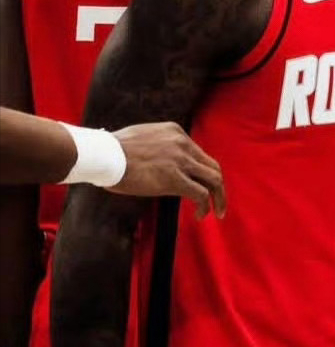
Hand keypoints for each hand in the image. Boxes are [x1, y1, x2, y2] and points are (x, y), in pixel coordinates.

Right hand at [107, 122, 225, 218]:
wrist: (103, 153)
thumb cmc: (112, 149)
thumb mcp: (142, 137)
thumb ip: (156, 145)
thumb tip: (157, 159)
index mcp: (175, 132)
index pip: (198, 153)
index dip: (202, 171)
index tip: (200, 183)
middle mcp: (183, 144)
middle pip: (212, 166)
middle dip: (218, 184)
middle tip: (218, 199)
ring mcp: (181, 161)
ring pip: (213, 180)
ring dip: (218, 197)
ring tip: (217, 211)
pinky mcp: (174, 179)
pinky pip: (200, 194)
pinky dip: (205, 206)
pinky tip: (201, 215)